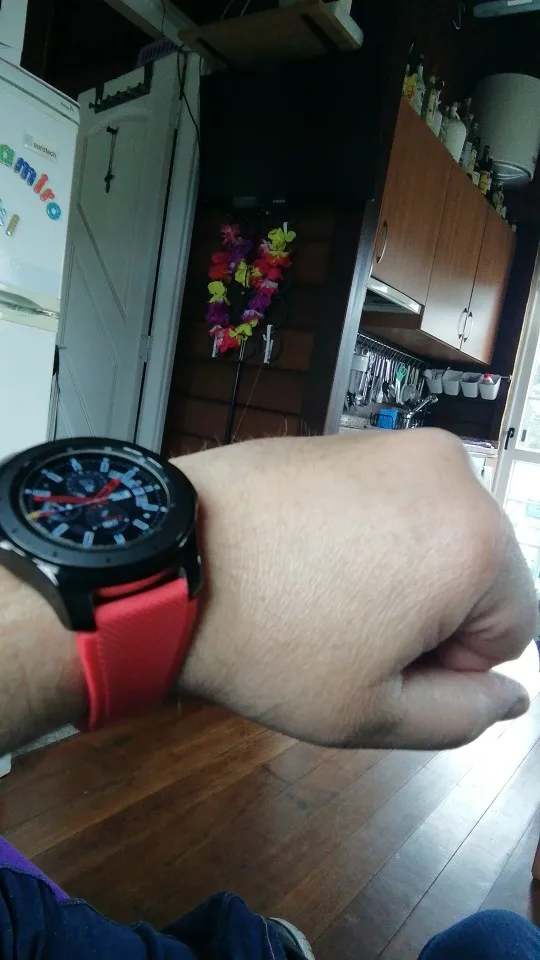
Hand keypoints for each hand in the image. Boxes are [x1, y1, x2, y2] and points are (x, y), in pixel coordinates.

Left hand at [178, 430, 534, 749]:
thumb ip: (463, 715)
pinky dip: (369, 533)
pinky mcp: (351, 437)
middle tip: (349, 632)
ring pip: (436, 535)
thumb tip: (511, 694)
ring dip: (400, 573)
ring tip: (324, 593)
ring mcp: (396, 446)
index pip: (513, 630)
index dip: (450, 665)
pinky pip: (393, 501)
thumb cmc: (270, 643)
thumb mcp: (373, 714)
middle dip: (431, 613)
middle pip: (480, 574)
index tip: (378, 663)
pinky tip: (308, 556)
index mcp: (476, 542)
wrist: (167, 561)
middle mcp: (450, 474)